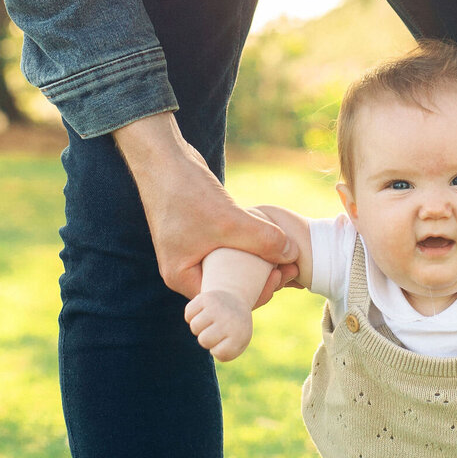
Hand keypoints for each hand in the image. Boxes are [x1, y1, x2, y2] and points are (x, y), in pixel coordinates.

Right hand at [113, 113, 297, 299]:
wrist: (164, 158)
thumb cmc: (186, 193)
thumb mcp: (229, 221)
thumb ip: (262, 240)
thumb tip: (292, 254)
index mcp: (181, 277)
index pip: (223, 299)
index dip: (254, 294)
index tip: (280, 277)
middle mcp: (184, 268)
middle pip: (228, 284)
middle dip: (258, 279)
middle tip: (287, 269)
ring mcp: (191, 249)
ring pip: (231, 265)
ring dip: (255, 262)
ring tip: (283, 256)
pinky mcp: (199, 232)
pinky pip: (227, 248)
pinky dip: (246, 246)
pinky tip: (267, 239)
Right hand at [185, 289, 254, 361]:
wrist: (234, 300)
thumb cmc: (234, 329)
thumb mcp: (237, 344)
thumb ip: (225, 354)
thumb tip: (213, 349)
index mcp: (239, 333)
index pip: (219, 352)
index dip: (218, 349)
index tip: (225, 340)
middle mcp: (228, 319)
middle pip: (204, 340)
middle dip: (206, 339)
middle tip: (215, 330)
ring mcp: (216, 307)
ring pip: (195, 326)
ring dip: (199, 327)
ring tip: (209, 321)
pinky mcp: (205, 297)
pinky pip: (189, 313)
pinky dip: (192, 315)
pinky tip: (203, 312)